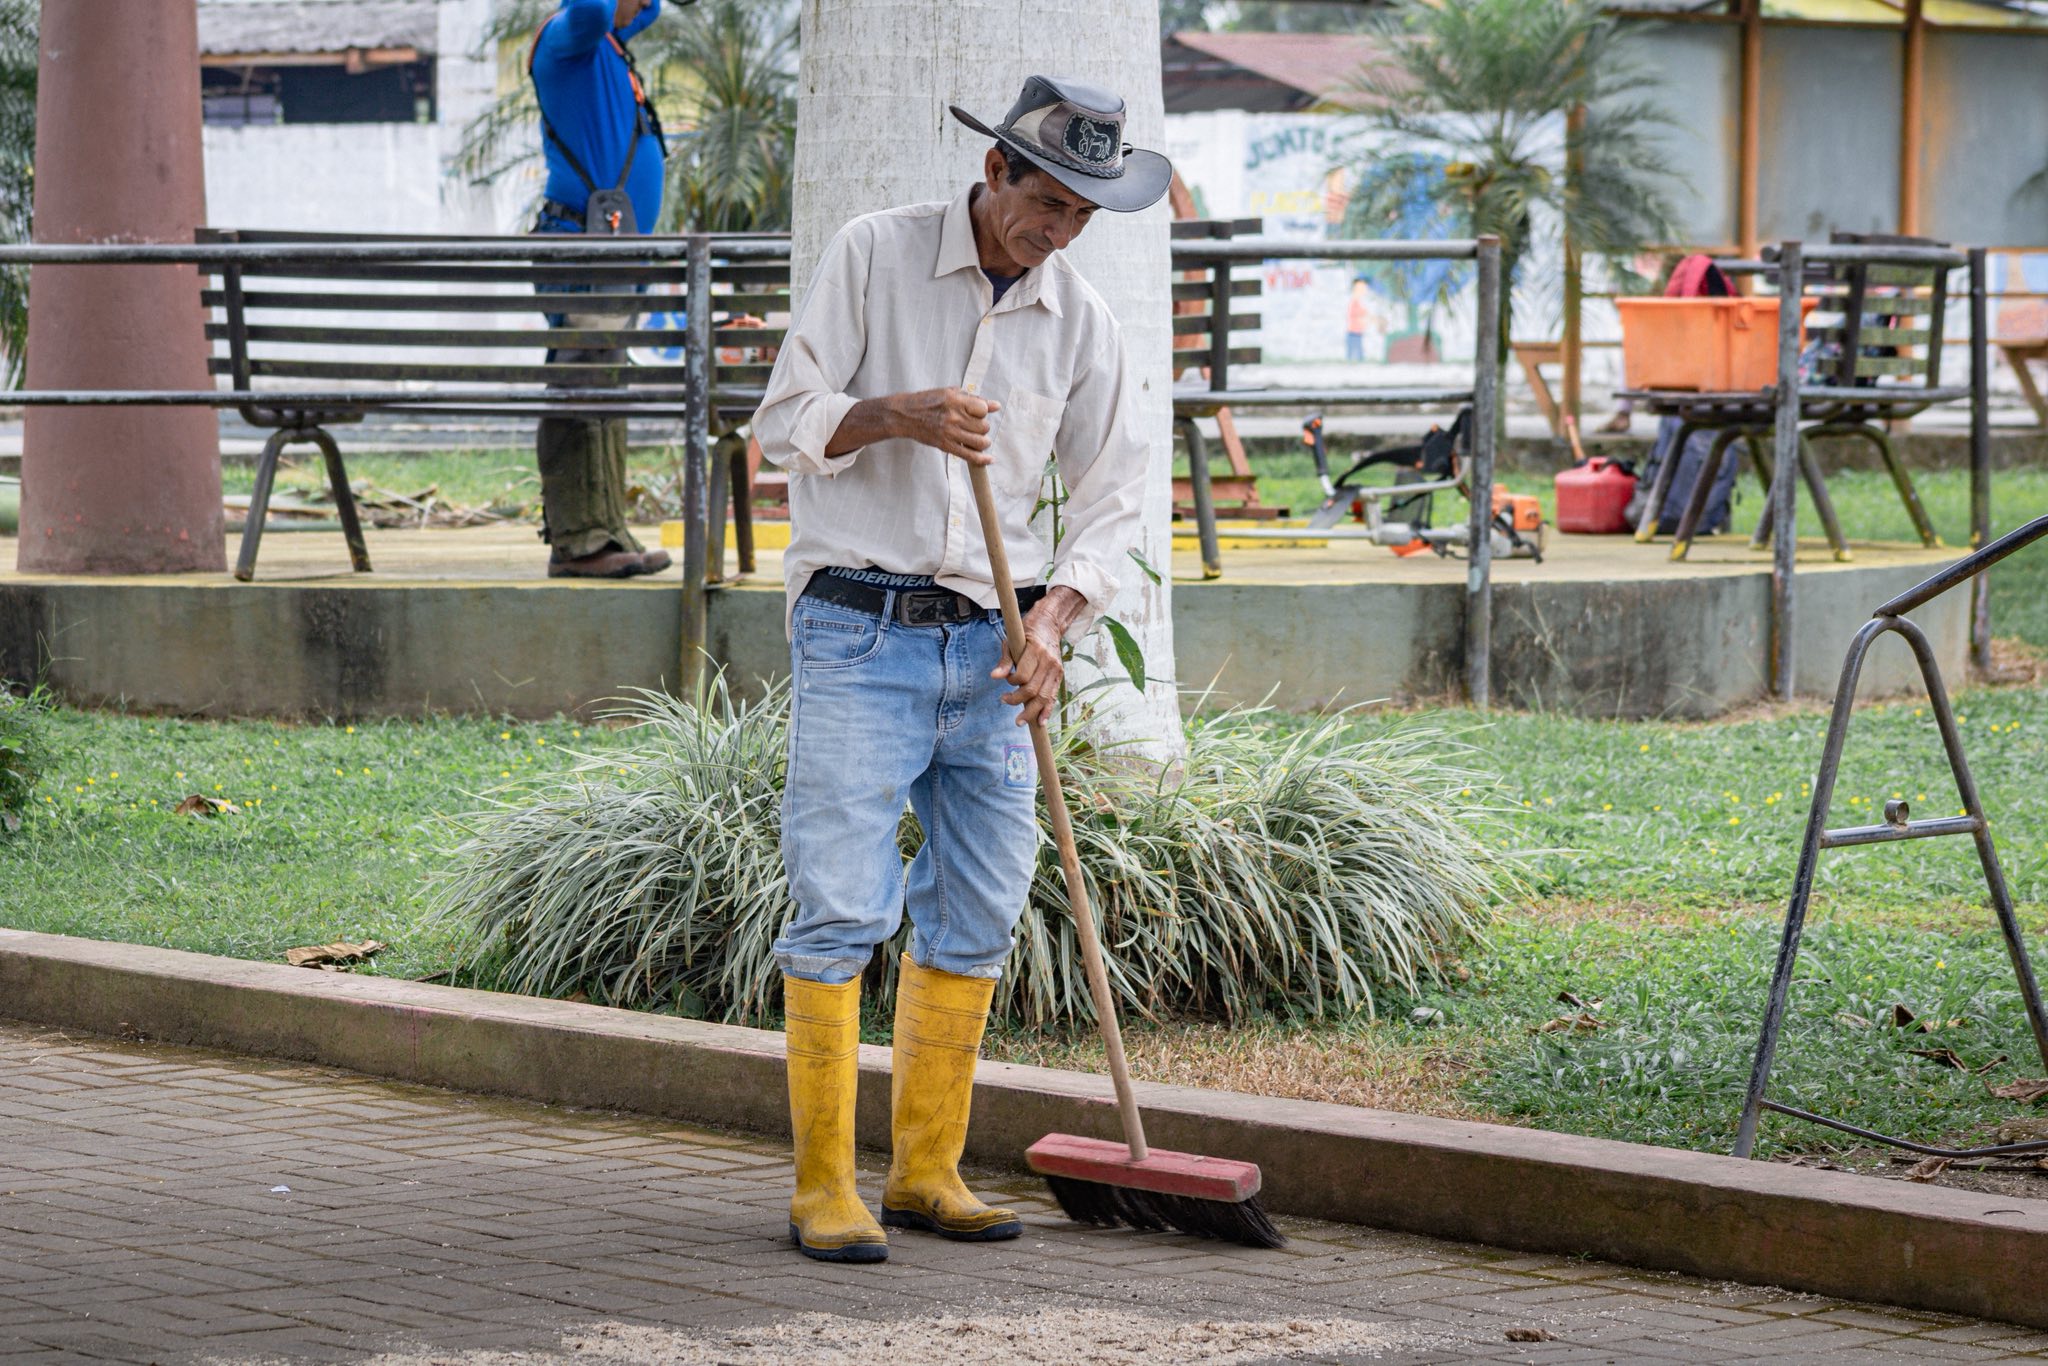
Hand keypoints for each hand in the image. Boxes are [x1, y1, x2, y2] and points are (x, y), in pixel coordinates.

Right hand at [895, 387, 1001, 464]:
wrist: (905, 415)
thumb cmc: (929, 401)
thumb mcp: (950, 393)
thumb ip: (974, 399)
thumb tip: (996, 406)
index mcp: (955, 401)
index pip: (983, 409)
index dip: (983, 412)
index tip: (977, 413)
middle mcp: (954, 417)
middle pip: (983, 426)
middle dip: (983, 427)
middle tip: (974, 426)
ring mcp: (950, 432)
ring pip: (980, 442)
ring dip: (983, 442)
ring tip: (979, 440)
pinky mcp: (945, 445)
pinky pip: (969, 455)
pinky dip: (982, 460)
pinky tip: (989, 460)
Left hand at [989, 587, 1084, 726]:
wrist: (1050, 623)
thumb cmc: (1027, 631)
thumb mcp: (1012, 640)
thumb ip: (1005, 660)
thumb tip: (994, 676)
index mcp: (1036, 650)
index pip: (1023, 676)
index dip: (1012, 683)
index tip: (1007, 681)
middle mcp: (1049, 661)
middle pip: (1034, 690)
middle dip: (1018, 701)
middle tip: (1004, 701)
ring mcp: (1056, 669)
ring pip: (1044, 697)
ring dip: (1031, 712)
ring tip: (1019, 721)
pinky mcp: (1060, 675)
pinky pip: (1054, 696)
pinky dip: (1047, 711)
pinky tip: (1040, 722)